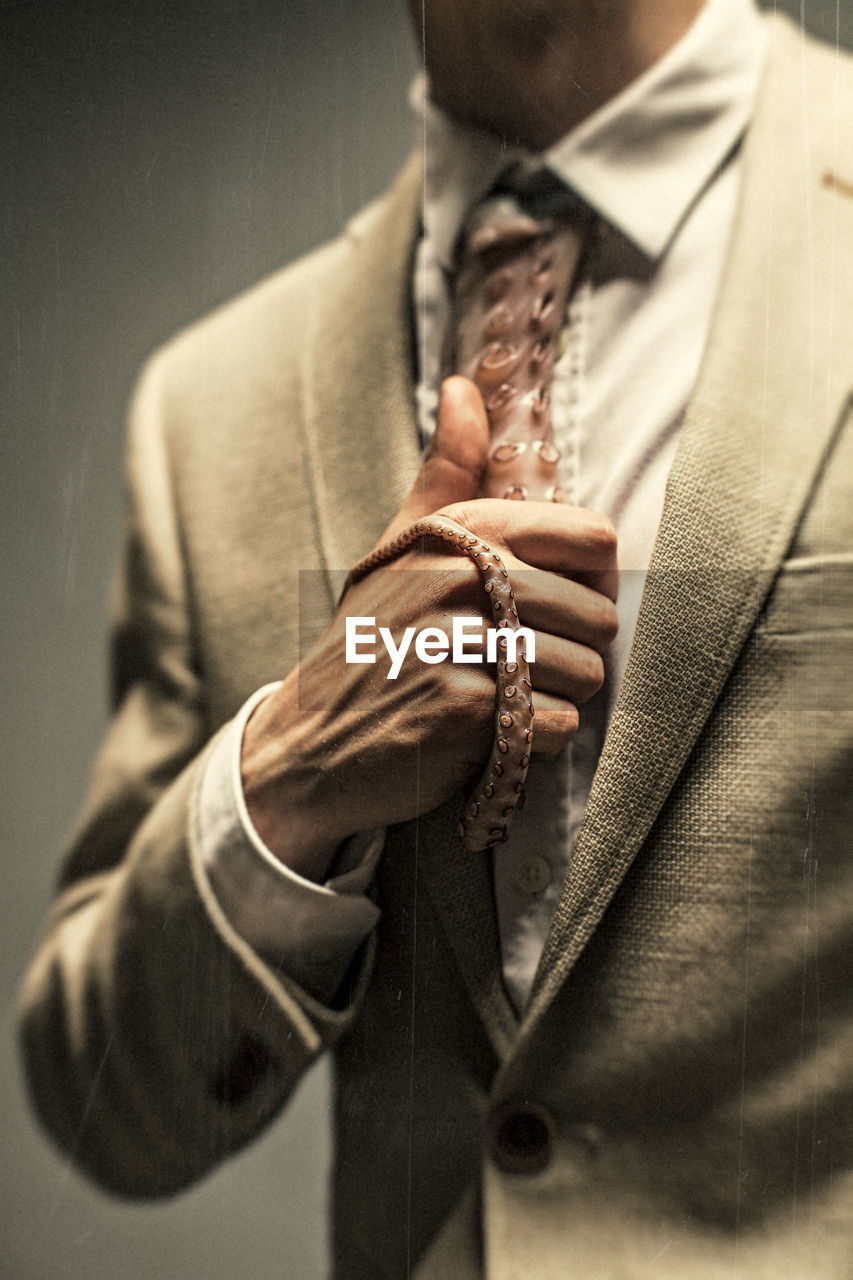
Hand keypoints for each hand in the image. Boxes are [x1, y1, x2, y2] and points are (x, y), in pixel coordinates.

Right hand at [241, 377, 617, 880]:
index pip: (593, 538)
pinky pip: (560, 723)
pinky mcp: (462, 710)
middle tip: (523, 666)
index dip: (593, 580)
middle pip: (597, 615)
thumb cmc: (370, 641)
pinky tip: (495, 732)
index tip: (562, 604)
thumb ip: (446, 473)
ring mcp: (459, 643)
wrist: (308, 741)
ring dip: (560, 697)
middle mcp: (459, 577)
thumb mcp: (401, 548)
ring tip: (507, 698)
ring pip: (585, 672)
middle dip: (576, 651)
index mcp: (459, 532)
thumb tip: (464, 386)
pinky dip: (539, 738)